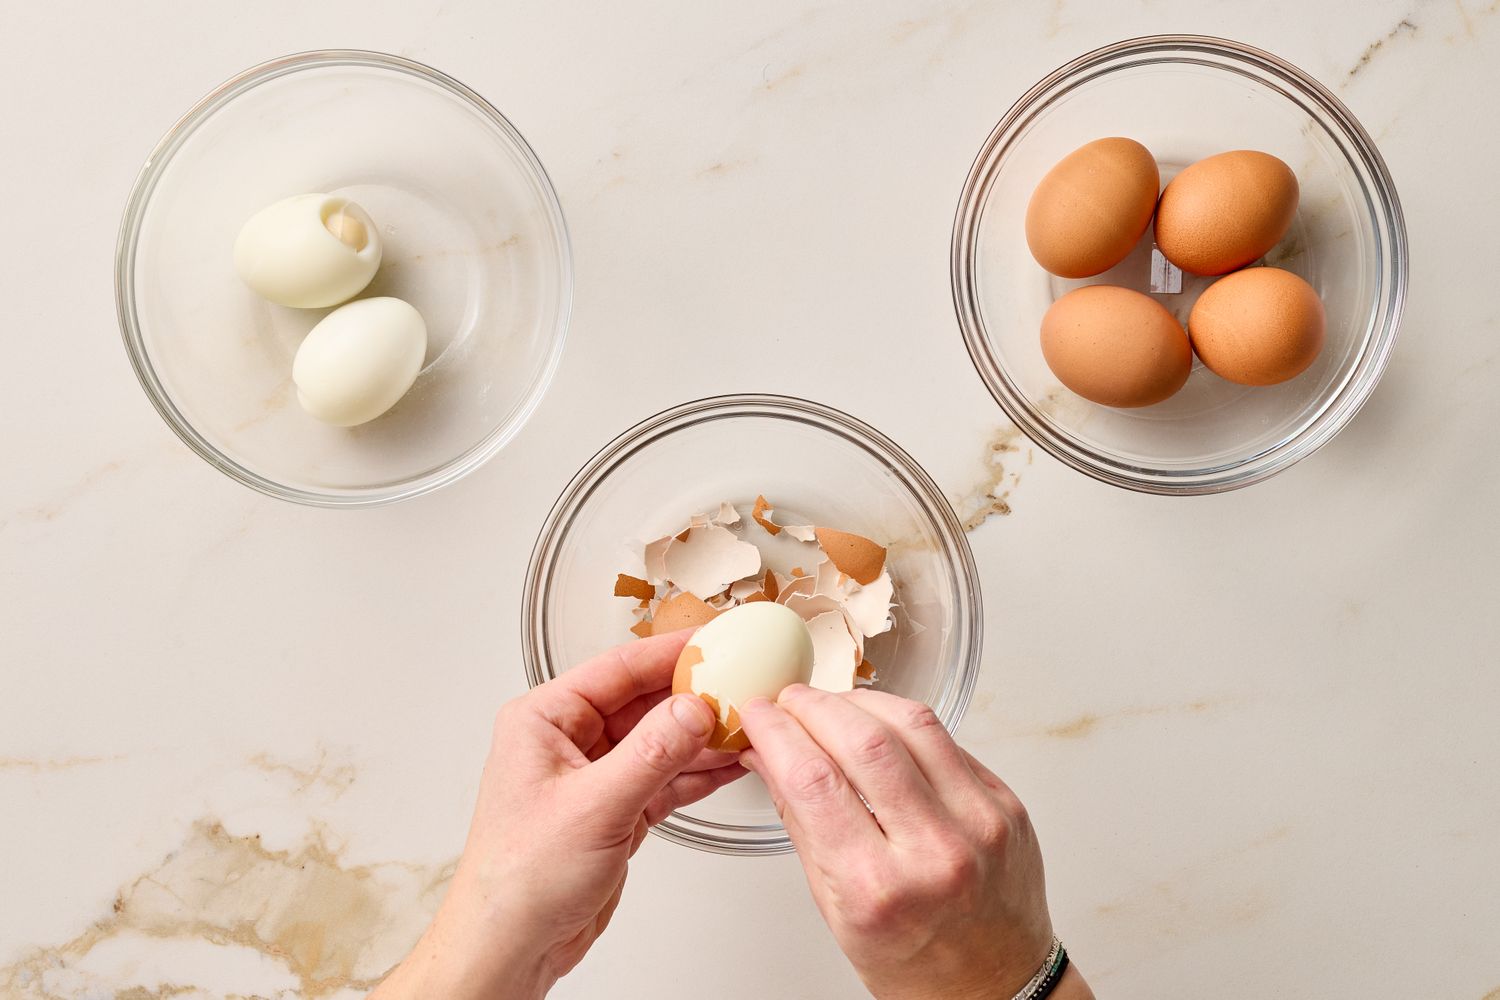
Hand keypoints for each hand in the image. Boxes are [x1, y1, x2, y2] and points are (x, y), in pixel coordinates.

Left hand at [373, 631, 744, 999]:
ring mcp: (594, 776)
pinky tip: (727, 764)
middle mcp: (568, 741)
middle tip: (741, 687)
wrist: (511, 946)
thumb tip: (693, 710)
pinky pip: (664, 778)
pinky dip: (696, 773)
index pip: (618, 669)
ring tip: (746, 726)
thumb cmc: (517, 880)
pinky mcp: (615, 810)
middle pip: (644, 702)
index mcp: (545, 720)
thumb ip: (651, 754)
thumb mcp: (594, 806)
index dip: (670, 654)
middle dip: (694, 697)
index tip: (714, 643)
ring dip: (702, 738)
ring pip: (660, 741)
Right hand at [738, 685, 1066, 999]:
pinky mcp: (1004, 803)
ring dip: (859, 700)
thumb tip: (768, 756)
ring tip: (831, 705)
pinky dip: (903, 722)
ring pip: (911, 723)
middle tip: (789, 701)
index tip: (758, 715)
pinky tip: (879, 725)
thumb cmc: (916, 962)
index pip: (813, 781)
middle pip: (862, 740)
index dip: (775, 733)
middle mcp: (934, 851)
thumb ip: (801, 824)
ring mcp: (978, 822)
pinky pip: (948, 738)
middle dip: (812, 706)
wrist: (995, 984)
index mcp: (878, 888)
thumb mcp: (837, 910)